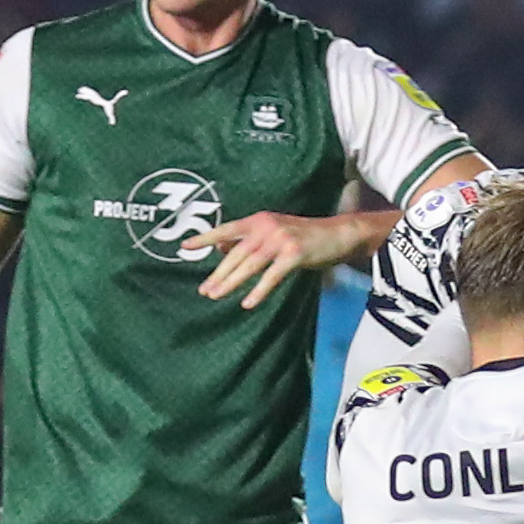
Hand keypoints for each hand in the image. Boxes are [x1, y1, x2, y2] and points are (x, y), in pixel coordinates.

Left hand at [186, 209, 380, 310]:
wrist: (339, 233)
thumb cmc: (303, 236)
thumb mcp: (272, 232)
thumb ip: (248, 239)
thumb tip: (219, 248)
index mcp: (258, 220)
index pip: (226, 229)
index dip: (205, 238)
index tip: (185, 246)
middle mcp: (266, 226)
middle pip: (236, 253)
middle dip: (218, 273)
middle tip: (204, 290)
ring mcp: (280, 239)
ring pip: (249, 264)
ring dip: (231, 282)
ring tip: (216, 296)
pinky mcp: (294, 253)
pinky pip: (272, 276)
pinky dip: (259, 291)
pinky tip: (248, 303)